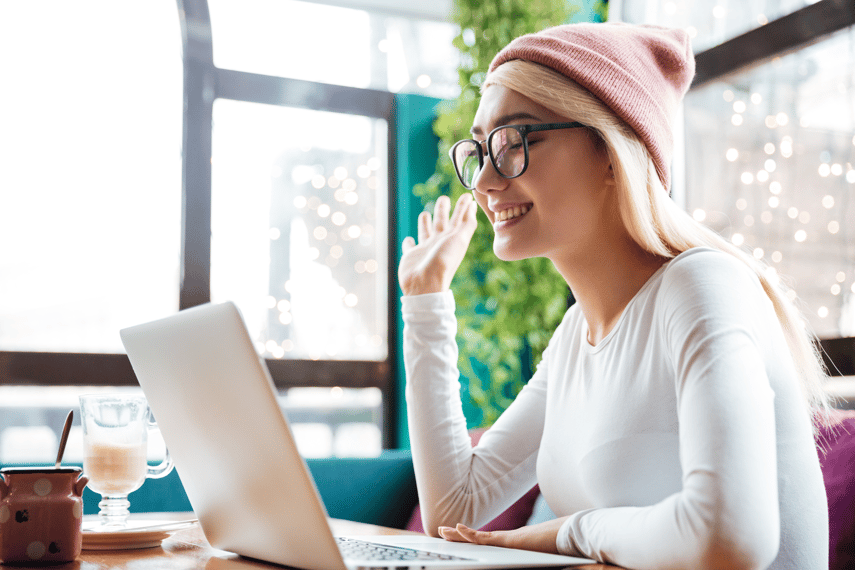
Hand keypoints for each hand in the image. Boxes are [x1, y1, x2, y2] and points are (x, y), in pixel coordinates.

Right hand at [398, 193, 477, 295]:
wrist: (426, 283)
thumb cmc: (444, 261)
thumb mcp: (459, 239)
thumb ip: (466, 223)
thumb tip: (472, 206)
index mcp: (452, 238)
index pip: (459, 219)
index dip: (463, 207)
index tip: (466, 196)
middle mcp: (440, 242)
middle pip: (442, 222)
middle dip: (443, 210)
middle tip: (444, 198)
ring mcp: (426, 249)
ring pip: (426, 232)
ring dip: (426, 223)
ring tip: (426, 214)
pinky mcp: (412, 255)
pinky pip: (410, 247)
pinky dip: (409, 242)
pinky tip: (409, 239)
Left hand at [436, 517, 566, 554]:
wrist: (570, 535)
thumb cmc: (560, 548)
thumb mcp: (540, 559)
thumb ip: (530, 560)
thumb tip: (531, 565)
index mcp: (512, 544)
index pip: (486, 542)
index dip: (471, 538)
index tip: (458, 536)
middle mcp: (507, 540)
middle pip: (477, 537)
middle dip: (458, 536)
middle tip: (442, 531)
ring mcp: (507, 539)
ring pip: (477, 537)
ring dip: (458, 534)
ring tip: (443, 531)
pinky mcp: (510, 540)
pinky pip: (486, 538)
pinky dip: (471, 534)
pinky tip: (459, 529)